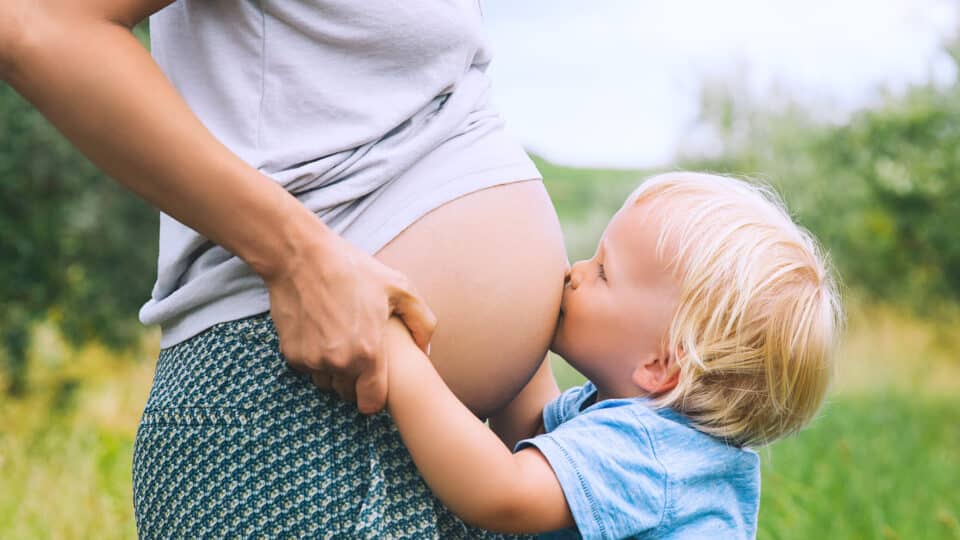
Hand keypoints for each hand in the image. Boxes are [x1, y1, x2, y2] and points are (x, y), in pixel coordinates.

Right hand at [262, 227, 435, 413]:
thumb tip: (427, 350)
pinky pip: (308, 368)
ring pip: (326, 383)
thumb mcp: (399, 287)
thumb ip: (422, 322)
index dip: (375, 396)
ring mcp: (312, 360)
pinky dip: (314, 358)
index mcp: (368, 352)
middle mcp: (338, 363)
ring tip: (340, 340)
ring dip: (334, 371)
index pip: (371, 404)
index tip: (375, 381)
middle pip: (348, 395)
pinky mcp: (291, 354)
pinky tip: (321, 332)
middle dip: (355, 381)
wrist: (300, 256)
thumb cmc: (353, 269)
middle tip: (358, 352)